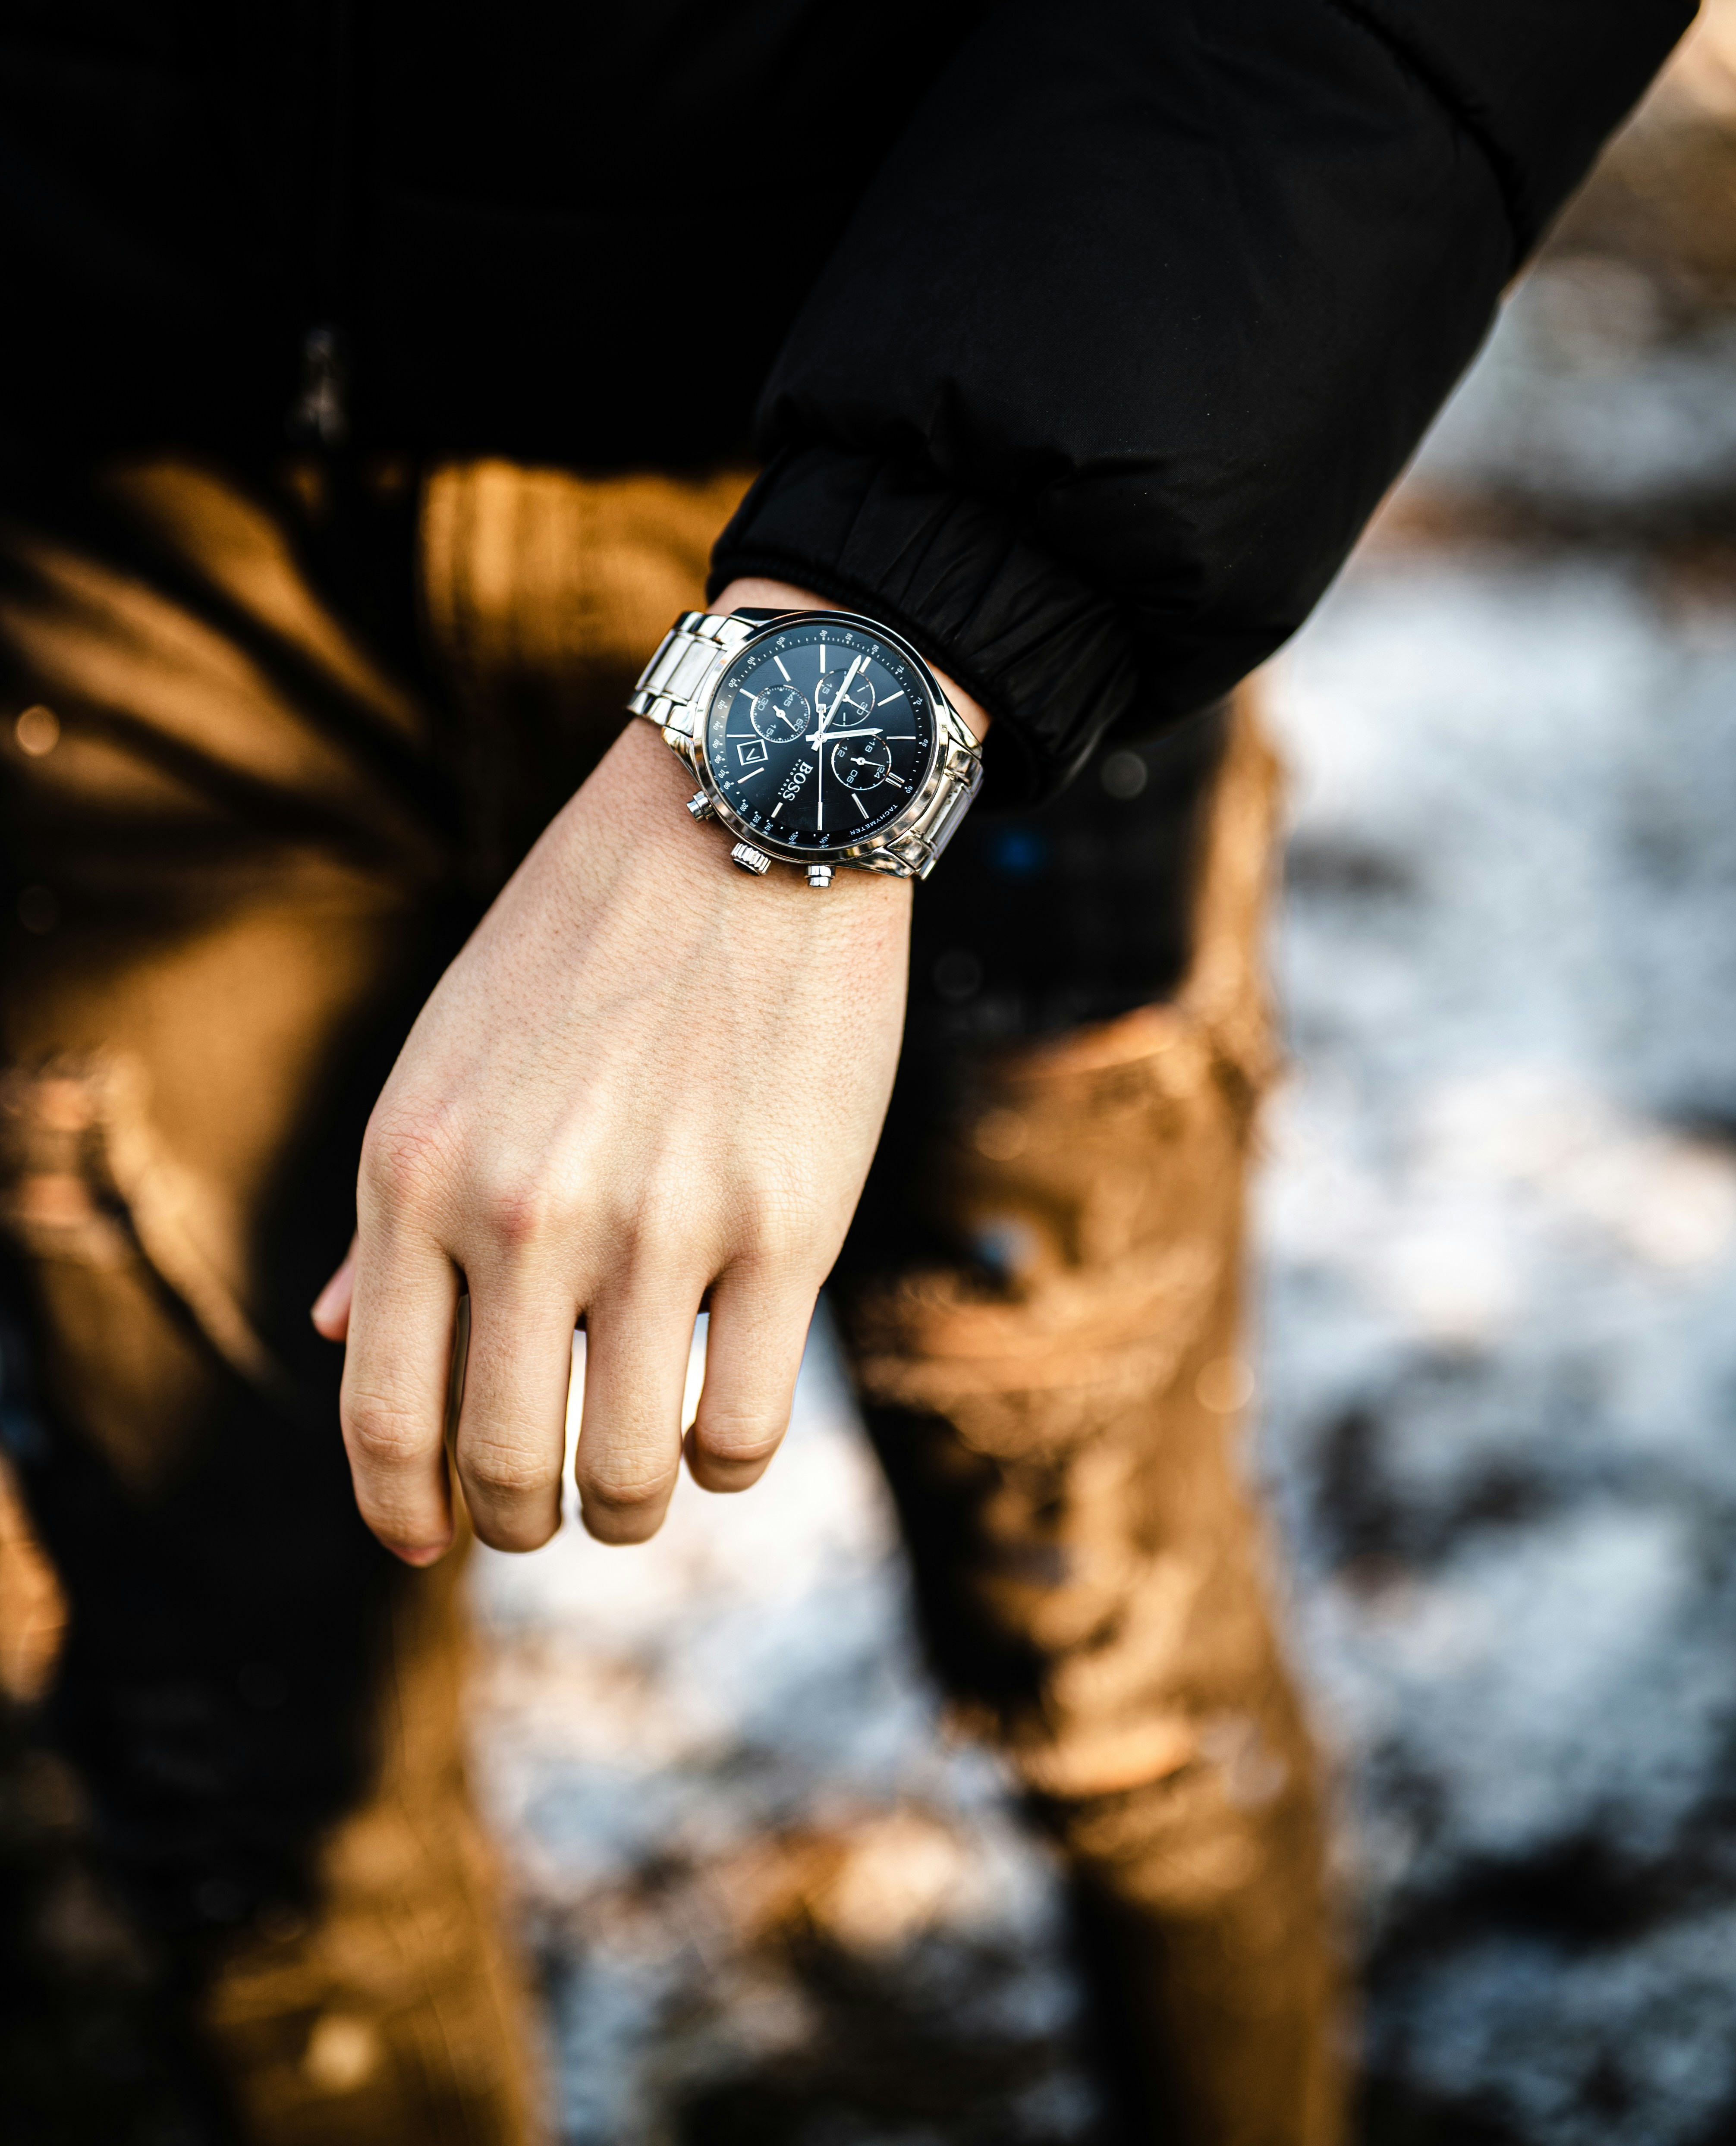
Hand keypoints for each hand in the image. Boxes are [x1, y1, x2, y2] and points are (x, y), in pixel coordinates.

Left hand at [312, 581, 984, 1560]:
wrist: (750, 813)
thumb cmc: (588, 934)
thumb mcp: (448, 1054)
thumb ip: (390, 1206)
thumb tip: (336, 1339)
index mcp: (416, 1167)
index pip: (382, 1412)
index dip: (400, 1506)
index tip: (424, 1539)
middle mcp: (523, 1212)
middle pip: (507, 1468)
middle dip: (521, 1518)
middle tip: (547, 1506)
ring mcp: (660, 1224)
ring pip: (628, 1473)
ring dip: (628, 1503)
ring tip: (639, 1478)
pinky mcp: (787, 1224)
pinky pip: (744, 1428)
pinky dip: (726, 1457)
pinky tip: (720, 1420)